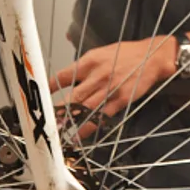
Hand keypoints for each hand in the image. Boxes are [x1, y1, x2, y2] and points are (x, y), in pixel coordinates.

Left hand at [51, 37, 177, 138]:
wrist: (152, 56)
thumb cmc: (125, 54)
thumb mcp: (100, 52)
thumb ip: (82, 65)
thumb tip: (64, 76)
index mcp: (88, 61)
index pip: (61, 77)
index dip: (47, 90)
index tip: (37, 100)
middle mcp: (97, 75)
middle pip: (71, 96)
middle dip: (56, 112)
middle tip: (43, 123)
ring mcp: (109, 89)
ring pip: (85, 109)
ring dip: (70, 123)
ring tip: (57, 134)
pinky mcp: (121, 99)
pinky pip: (102, 116)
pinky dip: (89, 128)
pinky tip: (79, 136)